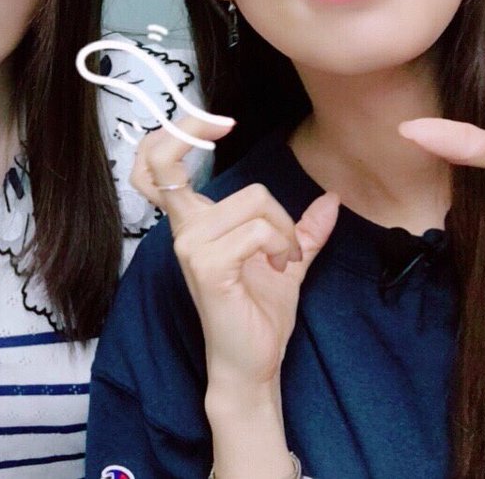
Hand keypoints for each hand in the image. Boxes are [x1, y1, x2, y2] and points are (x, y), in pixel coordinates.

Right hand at [130, 117, 339, 391]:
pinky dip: (282, 245)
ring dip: (283, 227)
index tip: (214, 122)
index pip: (153, 169)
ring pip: (251, 199)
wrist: (254, 361)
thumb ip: (302, 228)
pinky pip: (256, 231)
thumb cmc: (259, 313)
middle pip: (167, 160)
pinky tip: (279, 268)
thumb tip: (331, 198)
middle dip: (191, 130)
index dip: (171, 136)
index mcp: (194, 221)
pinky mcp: (207, 268)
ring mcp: (190, 247)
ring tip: (283, 256)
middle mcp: (183, 229)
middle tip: (223, 124)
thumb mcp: (286, 260)